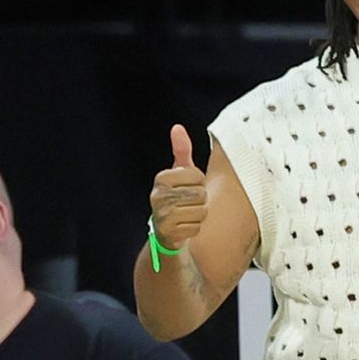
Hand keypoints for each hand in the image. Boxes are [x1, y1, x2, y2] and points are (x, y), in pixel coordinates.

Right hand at [149, 125, 206, 250]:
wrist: (166, 231)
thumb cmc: (176, 197)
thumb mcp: (179, 173)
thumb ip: (181, 150)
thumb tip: (177, 128)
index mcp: (161, 178)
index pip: (198, 176)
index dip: (198, 183)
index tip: (187, 188)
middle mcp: (158, 195)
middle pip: (200, 194)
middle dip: (200, 200)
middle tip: (187, 204)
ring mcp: (162, 214)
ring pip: (200, 211)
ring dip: (198, 215)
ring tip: (186, 215)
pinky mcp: (168, 232)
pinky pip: (196, 227)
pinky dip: (194, 229)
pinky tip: (184, 227)